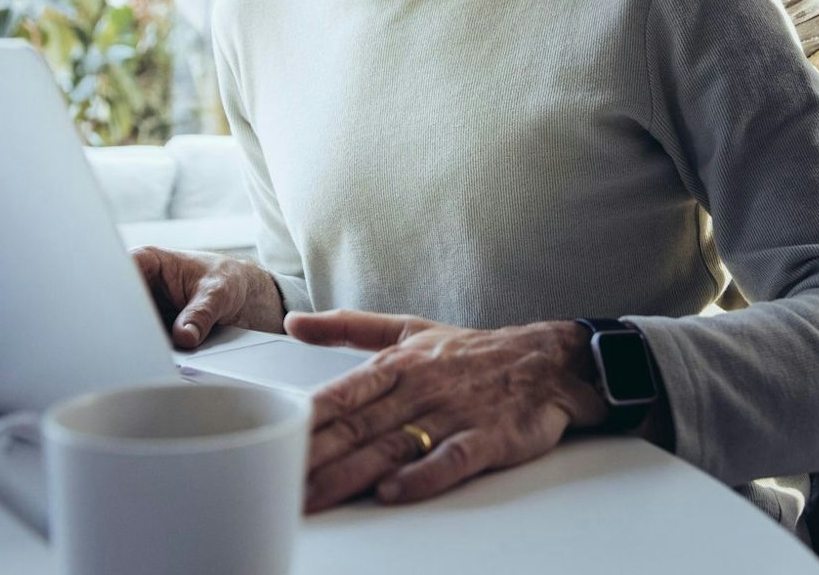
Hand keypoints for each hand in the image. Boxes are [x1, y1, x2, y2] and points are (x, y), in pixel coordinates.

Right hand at [131, 247, 286, 348]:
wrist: (243, 296)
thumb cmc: (229, 279)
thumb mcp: (218, 292)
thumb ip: (200, 313)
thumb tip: (184, 336)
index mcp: (149, 261)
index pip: (118, 274)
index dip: (116, 294)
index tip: (128, 314)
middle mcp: (141, 285)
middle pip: (119, 307)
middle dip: (127, 325)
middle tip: (144, 341)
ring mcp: (144, 310)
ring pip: (129, 329)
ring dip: (140, 342)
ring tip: (156, 351)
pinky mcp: (152, 331)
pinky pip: (144, 343)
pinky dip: (151, 352)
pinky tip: (159, 359)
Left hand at [288, 310, 608, 510]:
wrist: (550, 361)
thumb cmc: (475, 352)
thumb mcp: (410, 329)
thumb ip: (349, 328)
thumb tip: (294, 322)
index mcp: (398, 364)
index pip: (341, 394)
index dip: (303, 420)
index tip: (268, 439)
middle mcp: (421, 387)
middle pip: (359, 426)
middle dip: (315, 456)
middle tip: (276, 479)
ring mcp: (454, 413)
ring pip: (394, 446)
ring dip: (352, 475)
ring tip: (316, 497)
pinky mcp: (487, 437)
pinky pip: (451, 459)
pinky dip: (422, 475)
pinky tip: (393, 491)